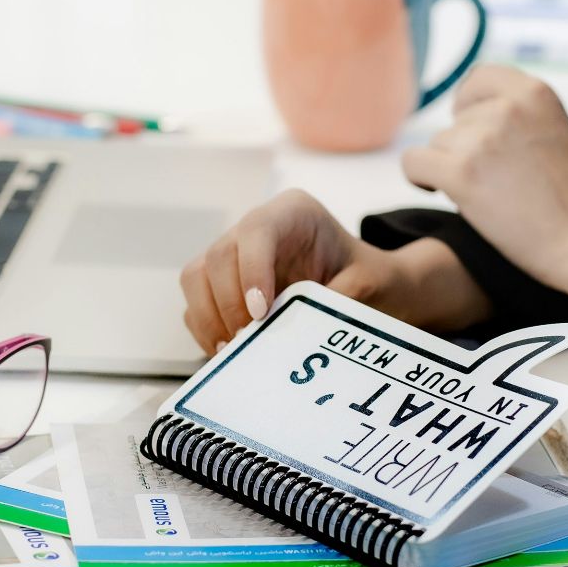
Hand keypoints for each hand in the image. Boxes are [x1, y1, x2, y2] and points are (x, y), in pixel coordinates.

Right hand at [178, 189, 489, 352]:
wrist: (369, 290)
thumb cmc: (370, 279)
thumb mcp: (370, 285)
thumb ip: (341, 299)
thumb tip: (300, 329)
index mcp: (293, 212)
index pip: (257, 230)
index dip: (251, 270)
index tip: (260, 313)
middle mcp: (256, 228)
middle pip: (218, 256)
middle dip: (227, 304)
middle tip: (248, 341)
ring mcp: (235, 255)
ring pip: (197, 277)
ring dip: (209, 319)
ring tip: (234, 352)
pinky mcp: (223, 284)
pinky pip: (197, 304)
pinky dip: (206, 331)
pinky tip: (229, 354)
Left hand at [402, 65, 567, 307]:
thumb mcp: (560, 132)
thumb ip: (524, 119)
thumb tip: (481, 122)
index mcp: (534, 92)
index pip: (478, 79)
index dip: (470, 105)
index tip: (473, 129)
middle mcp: (506, 108)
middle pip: (457, 120)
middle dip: (466, 147)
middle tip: (492, 179)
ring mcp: (482, 139)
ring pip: (439, 145)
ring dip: (452, 167)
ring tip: (486, 196)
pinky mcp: (462, 174)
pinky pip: (414, 164)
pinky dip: (420, 178)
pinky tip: (437, 190)